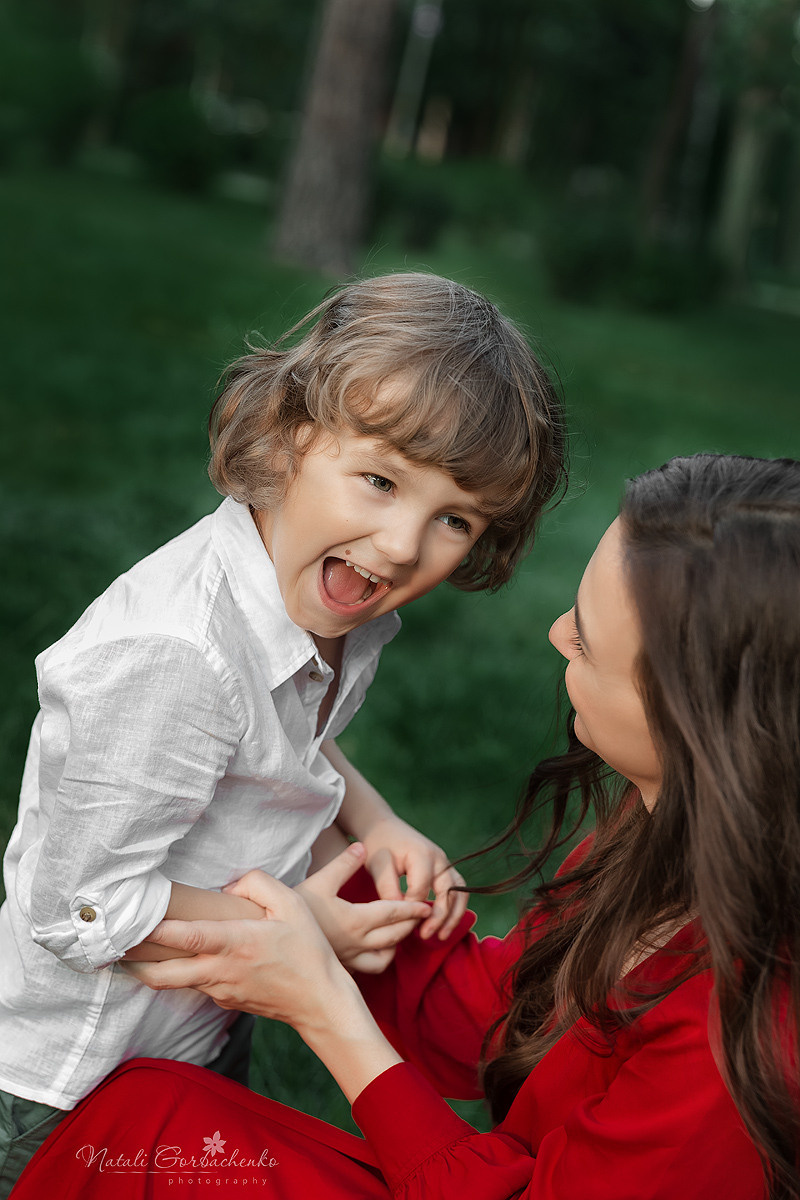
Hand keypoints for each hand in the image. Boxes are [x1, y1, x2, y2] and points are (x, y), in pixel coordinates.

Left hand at [123, 871, 354, 1033]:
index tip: (134, 922)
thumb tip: (229, 886)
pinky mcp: (224, 1002)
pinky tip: (179, 960)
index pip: (187, 937)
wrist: (320, 1001)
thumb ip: (258, 884)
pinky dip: (180, 974)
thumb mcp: (292, 904)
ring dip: (152, 969)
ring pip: (174, 983)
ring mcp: (220, 990)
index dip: (157, 931)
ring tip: (133, 952)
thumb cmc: (308, 951)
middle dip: (133, 964)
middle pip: (163, 975)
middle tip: (112, 949)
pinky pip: (195, 985)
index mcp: (237, 943)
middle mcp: (221, 971)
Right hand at [296, 842, 430, 972]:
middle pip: (395, 936)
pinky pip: (365, 970)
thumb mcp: (320, 880)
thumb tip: (362, 846)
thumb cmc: (295, 907)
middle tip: (420, 916)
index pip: (393, 914)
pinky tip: (373, 950)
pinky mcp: (338, 967)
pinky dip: (376, 961)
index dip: (412, 909)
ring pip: (383, 958)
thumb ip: (344, 863)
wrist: (268, 935)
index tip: (427, 906)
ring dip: (395, 946)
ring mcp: (348, 958)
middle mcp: (356, 942)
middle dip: (410, 925)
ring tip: (399, 934)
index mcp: (356, 920)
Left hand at [358, 814, 467, 940]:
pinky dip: (454, 907)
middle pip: (448, 891)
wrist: (384, 828)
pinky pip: (457, 890)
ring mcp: (445, 863)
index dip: (411, 908)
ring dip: (453, 915)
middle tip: (425, 936)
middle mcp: (439, 858)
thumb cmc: (378, 846)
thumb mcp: (377, 864)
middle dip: (440, 917)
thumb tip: (401, 912)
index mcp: (421, 854)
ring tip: (441, 936)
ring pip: (459, 891)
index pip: (420, 888)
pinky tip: (443, 924)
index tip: (401, 921)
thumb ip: (388, 888)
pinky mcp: (445, 869)